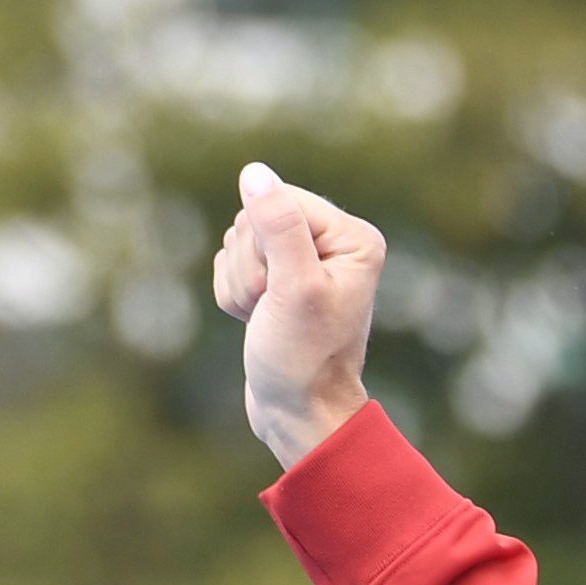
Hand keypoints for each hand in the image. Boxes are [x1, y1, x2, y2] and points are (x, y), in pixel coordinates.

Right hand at [212, 162, 382, 470]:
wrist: (299, 411)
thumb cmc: (303, 358)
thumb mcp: (293, 288)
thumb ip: (278, 227)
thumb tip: (255, 173)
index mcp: (355, 238)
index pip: (280, 199)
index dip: (264, 244)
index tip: (284, 288)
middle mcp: (334, 244)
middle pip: (254, 220)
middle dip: (251, 267)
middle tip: (276, 309)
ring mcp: (304, 262)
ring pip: (237, 243)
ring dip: (240, 285)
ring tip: (269, 319)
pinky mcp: (277, 281)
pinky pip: (230, 265)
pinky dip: (233, 295)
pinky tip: (258, 321)